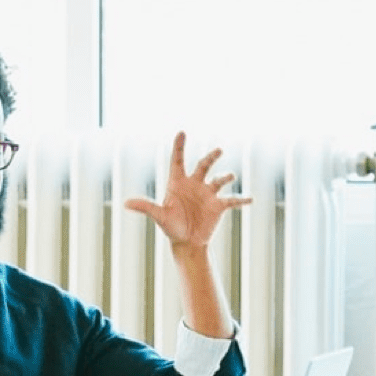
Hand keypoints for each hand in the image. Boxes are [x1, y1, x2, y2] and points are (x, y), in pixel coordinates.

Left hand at [124, 132, 251, 249]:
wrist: (187, 243)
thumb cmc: (171, 228)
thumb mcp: (159, 216)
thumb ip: (145, 207)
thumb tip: (125, 203)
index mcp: (179, 183)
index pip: (178, 160)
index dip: (179, 146)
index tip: (182, 132)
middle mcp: (195, 185)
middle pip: (204, 165)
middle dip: (211, 157)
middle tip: (219, 150)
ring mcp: (208, 195)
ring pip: (219, 180)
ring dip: (226, 177)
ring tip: (230, 176)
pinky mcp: (218, 206)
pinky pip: (232, 200)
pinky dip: (241, 200)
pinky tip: (250, 199)